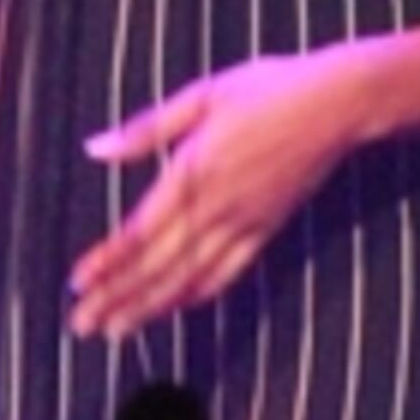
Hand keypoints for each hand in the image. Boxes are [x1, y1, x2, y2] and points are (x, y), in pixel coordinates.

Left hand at [66, 48, 360, 337]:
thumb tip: (95, 148)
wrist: (341, 102)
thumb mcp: (202, 95)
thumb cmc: (270, 89)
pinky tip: (175, 307)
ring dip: (149, 306)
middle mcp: (218, 208)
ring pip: (190, 277)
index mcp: (195, 173)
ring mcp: (245, 223)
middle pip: (158, 265)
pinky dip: (198, 293)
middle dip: (117, 297)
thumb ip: (147, 128)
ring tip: (117, 330)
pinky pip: (228, 272)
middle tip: (82, 325)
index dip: (108, 262)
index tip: (77, 285)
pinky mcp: (267, 229)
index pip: (141, 231)